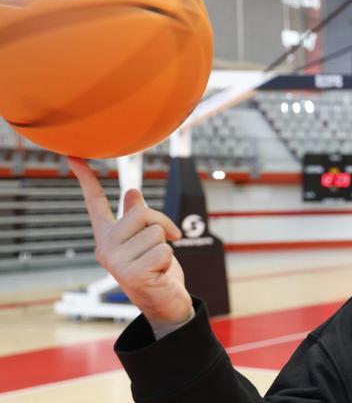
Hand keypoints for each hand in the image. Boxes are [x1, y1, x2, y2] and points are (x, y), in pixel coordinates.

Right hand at [68, 157, 193, 329]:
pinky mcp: (132, 274)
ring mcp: (116, 263)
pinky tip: (160, 274)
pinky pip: (164, 249)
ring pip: (157, 232)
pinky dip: (170, 260)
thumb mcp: (148, 239)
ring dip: (166, 246)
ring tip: (158, 263)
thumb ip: (138, 217)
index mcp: (107, 236)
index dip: (86, 179)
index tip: (73, 157)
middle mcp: (105, 248)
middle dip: (162, 225)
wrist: (165, 304)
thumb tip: (131, 192)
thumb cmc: (157, 269)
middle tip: (165, 243)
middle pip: (142, 213)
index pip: (95, 203)